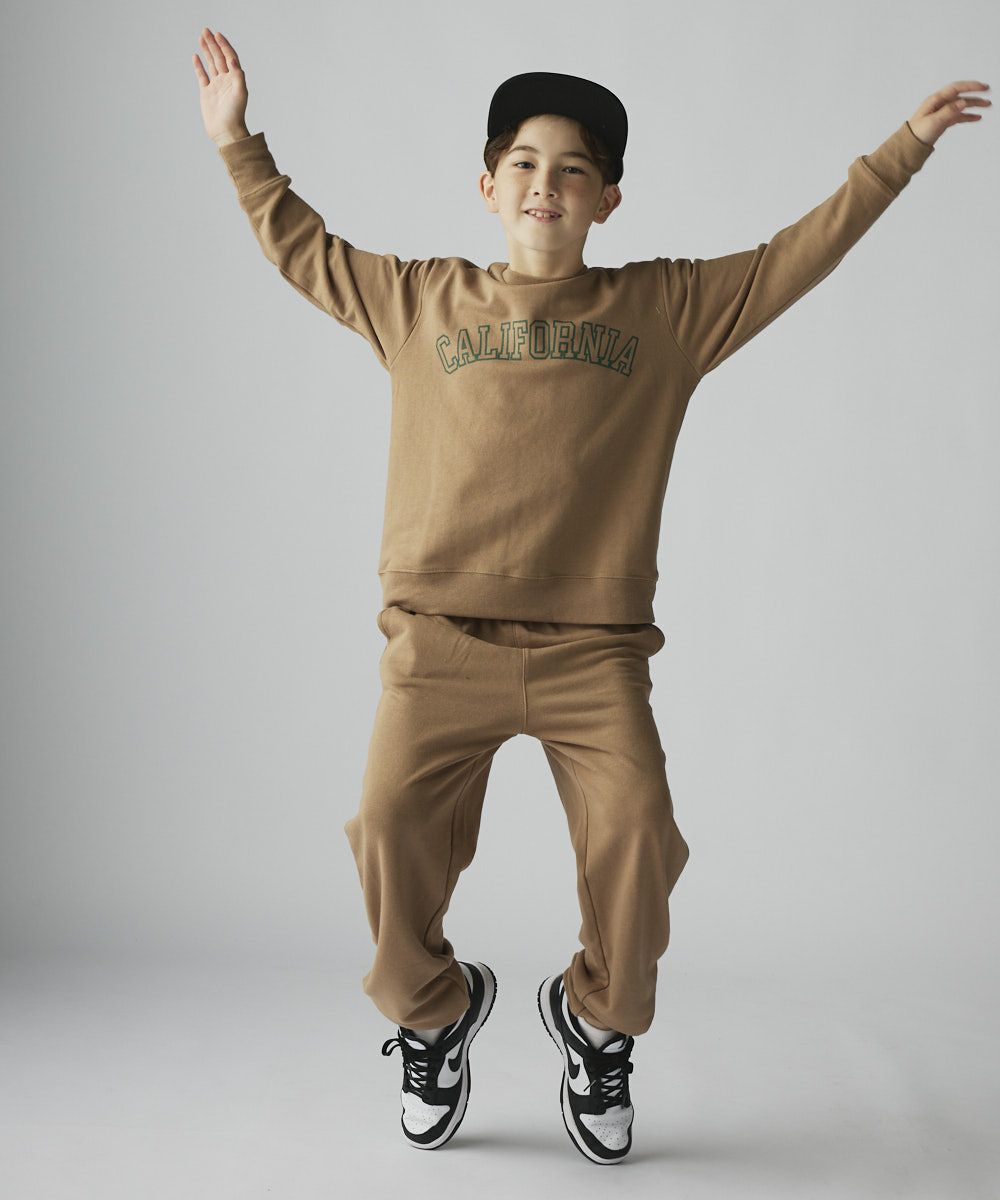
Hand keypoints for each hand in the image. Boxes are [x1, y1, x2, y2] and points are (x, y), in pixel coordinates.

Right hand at [192, 28, 248, 143]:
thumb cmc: (235, 114)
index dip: (224, 45)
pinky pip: (202, 75)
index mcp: (235, 79)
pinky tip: (195, 56)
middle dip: (213, 43)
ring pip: (211, 63)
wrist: (226, 131)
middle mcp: (226, 80)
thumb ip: (238, 75)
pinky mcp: (207, 92)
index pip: (230, 57)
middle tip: (205, 30)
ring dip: (207, 50)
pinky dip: (198, 65)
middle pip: (219, 57)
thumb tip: (232, 59)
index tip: (217, 34)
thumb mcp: (240, 93)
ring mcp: (216, 85)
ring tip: (201, 37)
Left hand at [908, 80, 990, 145]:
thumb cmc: (917, 133)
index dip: (970, 86)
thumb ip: (948, 111)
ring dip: (974, 105)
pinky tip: (977, 117)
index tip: (983, 87)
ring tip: (987, 105)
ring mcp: (942, 112)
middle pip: (961, 96)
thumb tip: (962, 102)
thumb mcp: (933, 122)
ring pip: (961, 106)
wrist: (909, 146)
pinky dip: (968, 116)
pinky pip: (958, 116)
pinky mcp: (943, 121)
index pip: (956, 88)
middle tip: (988, 93)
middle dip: (975, 94)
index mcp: (935, 100)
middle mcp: (939, 104)